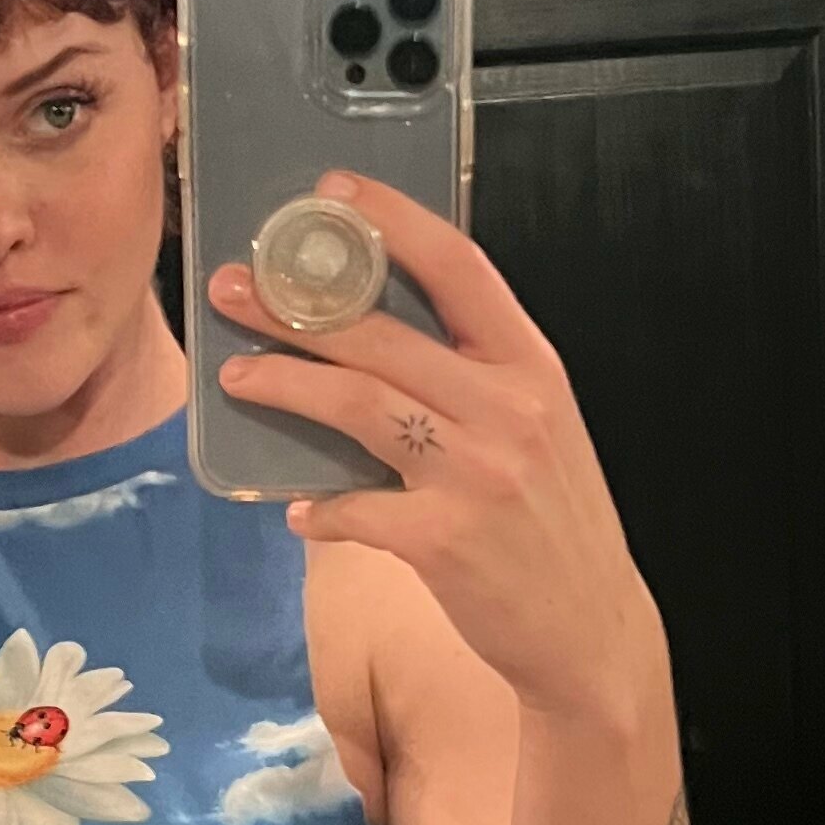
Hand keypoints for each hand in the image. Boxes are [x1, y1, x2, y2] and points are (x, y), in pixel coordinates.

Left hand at [209, 170, 659, 719]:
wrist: (590, 630)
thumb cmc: (553, 522)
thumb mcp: (539, 428)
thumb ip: (477, 377)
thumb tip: (375, 333)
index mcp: (533, 367)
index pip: (460, 268)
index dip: (393, 221)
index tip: (333, 194)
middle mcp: (509, 410)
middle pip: (383, 336)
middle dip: (295, 307)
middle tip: (235, 288)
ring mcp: (476, 475)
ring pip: (358, 405)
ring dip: (285, 386)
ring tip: (236, 377)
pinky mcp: (443, 540)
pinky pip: (356, 508)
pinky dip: (320, 508)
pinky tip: (299, 510)